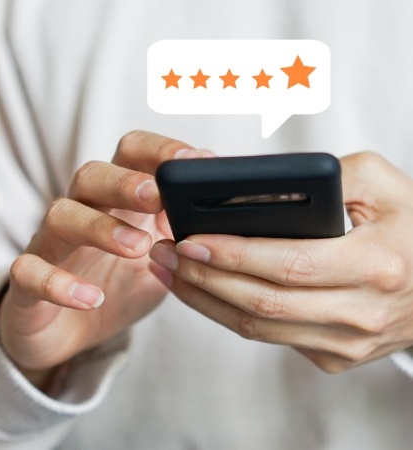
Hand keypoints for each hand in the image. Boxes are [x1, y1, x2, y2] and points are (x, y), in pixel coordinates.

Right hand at [0, 131, 205, 387]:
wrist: (70, 329)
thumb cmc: (119, 285)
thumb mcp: (161, 261)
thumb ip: (185, 237)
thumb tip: (228, 216)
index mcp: (117, 202)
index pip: (131, 155)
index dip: (160, 151)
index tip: (194, 161)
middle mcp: (83, 213)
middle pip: (92, 176)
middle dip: (125, 181)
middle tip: (158, 195)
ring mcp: (52, 246)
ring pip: (61, 216)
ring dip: (99, 227)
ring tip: (138, 248)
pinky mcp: (28, 282)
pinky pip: (29, 272)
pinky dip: (58, 284)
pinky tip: (90, 298)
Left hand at [149, 152, 412, 372]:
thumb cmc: (411, 226)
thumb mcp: (383, 182)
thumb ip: (330, 174)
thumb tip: (266, 185)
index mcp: (375, 264)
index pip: (289, 263)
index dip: (234, 254)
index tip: (190, 239)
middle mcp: (361, 313)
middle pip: (263, 303)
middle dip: (205, 277)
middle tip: (166, 253)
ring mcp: (346, 343)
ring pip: (259, 328)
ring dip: (206, 300)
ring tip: (170, 272)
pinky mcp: (333, 356)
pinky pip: (269, 337)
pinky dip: (228, 313)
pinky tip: (204, 290)